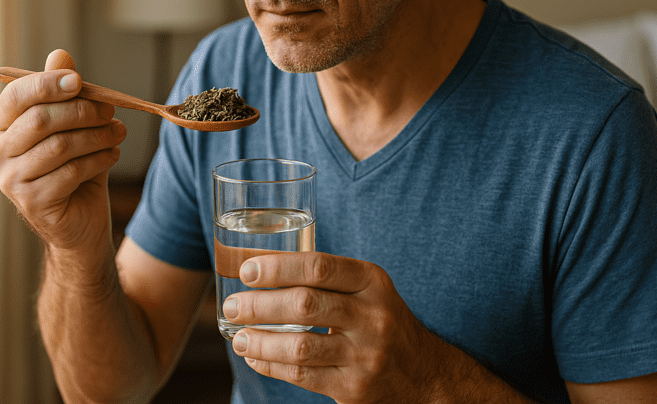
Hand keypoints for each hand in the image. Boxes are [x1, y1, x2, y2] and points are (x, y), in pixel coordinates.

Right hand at [0, 49, 125, 254]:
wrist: (80, 221)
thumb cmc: (73, 167)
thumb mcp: (72, 126)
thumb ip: (64, 92)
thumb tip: (60, 54)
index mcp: (1, 126)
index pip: (17, 96)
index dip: (47, 84)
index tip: (79, 80)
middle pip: (41, 119)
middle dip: (82, 111)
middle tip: (110, 111)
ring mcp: (11, 180)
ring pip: (60, 145)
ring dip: (97, 136)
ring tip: (117, 133)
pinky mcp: (32, 202)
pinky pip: (70, 172)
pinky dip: (98, 159)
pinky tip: (111, 155)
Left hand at [223, 252, 447, 403]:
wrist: (425, 375)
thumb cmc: (381, 322)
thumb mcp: (368, 290)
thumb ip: (327, 278)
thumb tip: (261, 267)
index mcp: (372, 282)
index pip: (319, 267)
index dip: (278, 267)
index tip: (247, 270)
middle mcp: (372, 316)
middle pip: (305, 305)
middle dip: (259, 305)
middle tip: (232, 304)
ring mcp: (365, 355)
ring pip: (300, 346)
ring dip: (260, 341)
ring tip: (238, 336)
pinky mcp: (354, 388)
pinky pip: (302, 376)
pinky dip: (272, 366)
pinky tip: (255, 357)